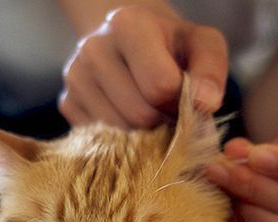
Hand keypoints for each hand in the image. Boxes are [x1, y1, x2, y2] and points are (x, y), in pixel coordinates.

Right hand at [59, 5, 227, 127]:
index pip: (159, 86)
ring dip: (144, 136)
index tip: (185, 98)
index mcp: (128, 25)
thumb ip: (211, 70)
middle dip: (163, 123)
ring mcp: (75, 77)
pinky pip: (100, 141)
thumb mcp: (202, 44)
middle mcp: (93, 48)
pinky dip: (122, 140)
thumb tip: (204, 104)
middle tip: (171, 113)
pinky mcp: (67, 103)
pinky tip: (130, 119)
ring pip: (118, 134)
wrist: (130, 40)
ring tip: (152, 115)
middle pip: (139, 115)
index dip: (180, 103)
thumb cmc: (172, 45)